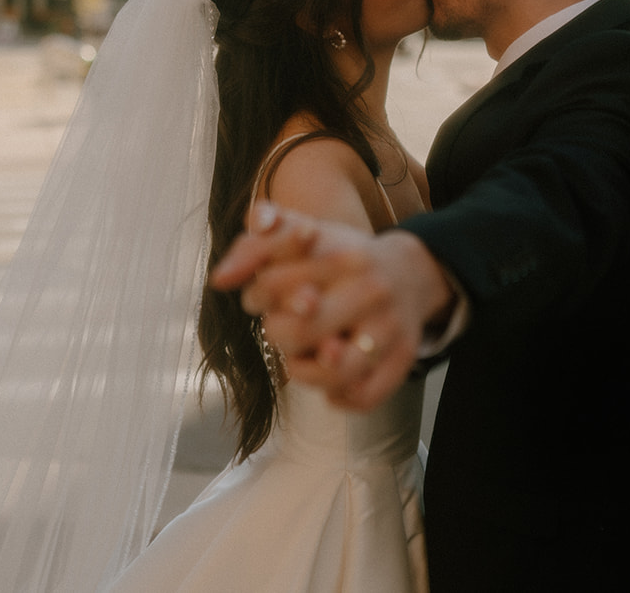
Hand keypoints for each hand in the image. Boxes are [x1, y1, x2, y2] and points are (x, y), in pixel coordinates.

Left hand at [210, 202, 452, 411]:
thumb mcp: (302, 232)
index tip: (262, 295)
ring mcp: (390, 328)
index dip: (256, 294)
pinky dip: (340, 396)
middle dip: (278, 333)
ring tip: (302, 357)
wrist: (410, 272)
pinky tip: (331, 381)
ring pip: (335, 372)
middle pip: (299, 331)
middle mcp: (371, 291)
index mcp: (343, 255)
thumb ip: (256, 245)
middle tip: (282, 326)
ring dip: (304, 371)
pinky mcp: (404, 359)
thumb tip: (218, 280)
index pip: (274, 284)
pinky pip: (364, 395)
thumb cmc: (342, 254)